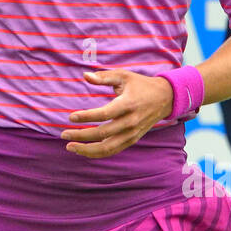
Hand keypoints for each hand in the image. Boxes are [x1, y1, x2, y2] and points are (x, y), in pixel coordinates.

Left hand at [60, 68, 175, 157]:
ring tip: (70, 147)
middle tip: (64, 134)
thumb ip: (104, 77)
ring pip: (108, 148)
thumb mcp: (123, 76)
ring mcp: (132, 133)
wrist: (165, 98)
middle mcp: (131, 122)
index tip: (71, 117)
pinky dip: (98, 153)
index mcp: (128, 104)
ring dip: (87, 150)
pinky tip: (84, 150)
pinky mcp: (132, 140)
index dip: (86, 116)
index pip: (104, 114)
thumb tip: (85, 76)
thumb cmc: (140, 85)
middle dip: (81, 136)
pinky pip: (113, 150)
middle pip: (103, 134)